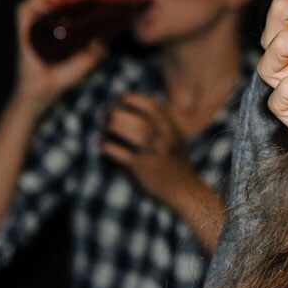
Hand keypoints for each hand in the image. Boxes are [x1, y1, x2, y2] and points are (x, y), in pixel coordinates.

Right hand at [13, 0, 105, 107]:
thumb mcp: (89, 59)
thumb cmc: (66, 74)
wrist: (47, 90)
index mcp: (63, 21)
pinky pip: (24, 9)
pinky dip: (35, 2)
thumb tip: (103, 38)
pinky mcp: (24, 31)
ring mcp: (35, 24)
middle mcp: (48, 19)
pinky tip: (49, 6)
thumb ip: (99, 48)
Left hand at [101, 92, 199, 206]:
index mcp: (172, 130)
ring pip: (134, 134)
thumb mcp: (176, 139)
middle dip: (122, 113)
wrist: (185, 190)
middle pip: (142, 119)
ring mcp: (155, 154)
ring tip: (106, 125)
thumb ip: (163, 122)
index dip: (135, 99)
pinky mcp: (144, 169)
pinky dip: (111, 149)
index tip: (120, 96)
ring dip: (116, 127)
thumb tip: (147, 99)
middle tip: (108, 113)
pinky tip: (103, 145)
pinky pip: (125, 156)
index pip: (154, 108)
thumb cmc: (177, 164)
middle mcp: (165, 140)